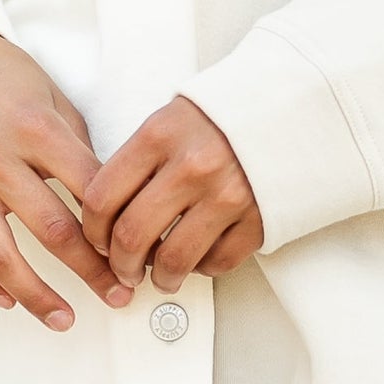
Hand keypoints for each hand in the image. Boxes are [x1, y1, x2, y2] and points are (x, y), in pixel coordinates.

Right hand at [0, 24, 128, 331]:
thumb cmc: (1, 76)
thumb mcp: (53, 97)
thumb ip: (78, 149)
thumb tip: (113, 203)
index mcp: (34, 128)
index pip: (90, 192)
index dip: (120, 229)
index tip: (140, 252)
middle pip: (52, 231)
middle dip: (93, 272)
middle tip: (121, 296)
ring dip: (37, 296)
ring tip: (65, 318)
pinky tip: (5, 298)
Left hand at [82, 97, 263, 295]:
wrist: (291, 107)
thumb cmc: (224, 117)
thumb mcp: (171, 120)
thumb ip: (139, 161)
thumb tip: (109, 213)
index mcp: (161, 135)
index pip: (102, 196)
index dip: (92, 229)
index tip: (97, 239)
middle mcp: (192, 166)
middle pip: (131, 235)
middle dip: (121, 263)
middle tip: (124, 268)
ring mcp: (228, 195)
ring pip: (173, 260)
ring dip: (160, 277)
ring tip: (161, 275)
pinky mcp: (258, 219)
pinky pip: (217, 263)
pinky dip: (202, 269)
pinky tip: (199, 257)